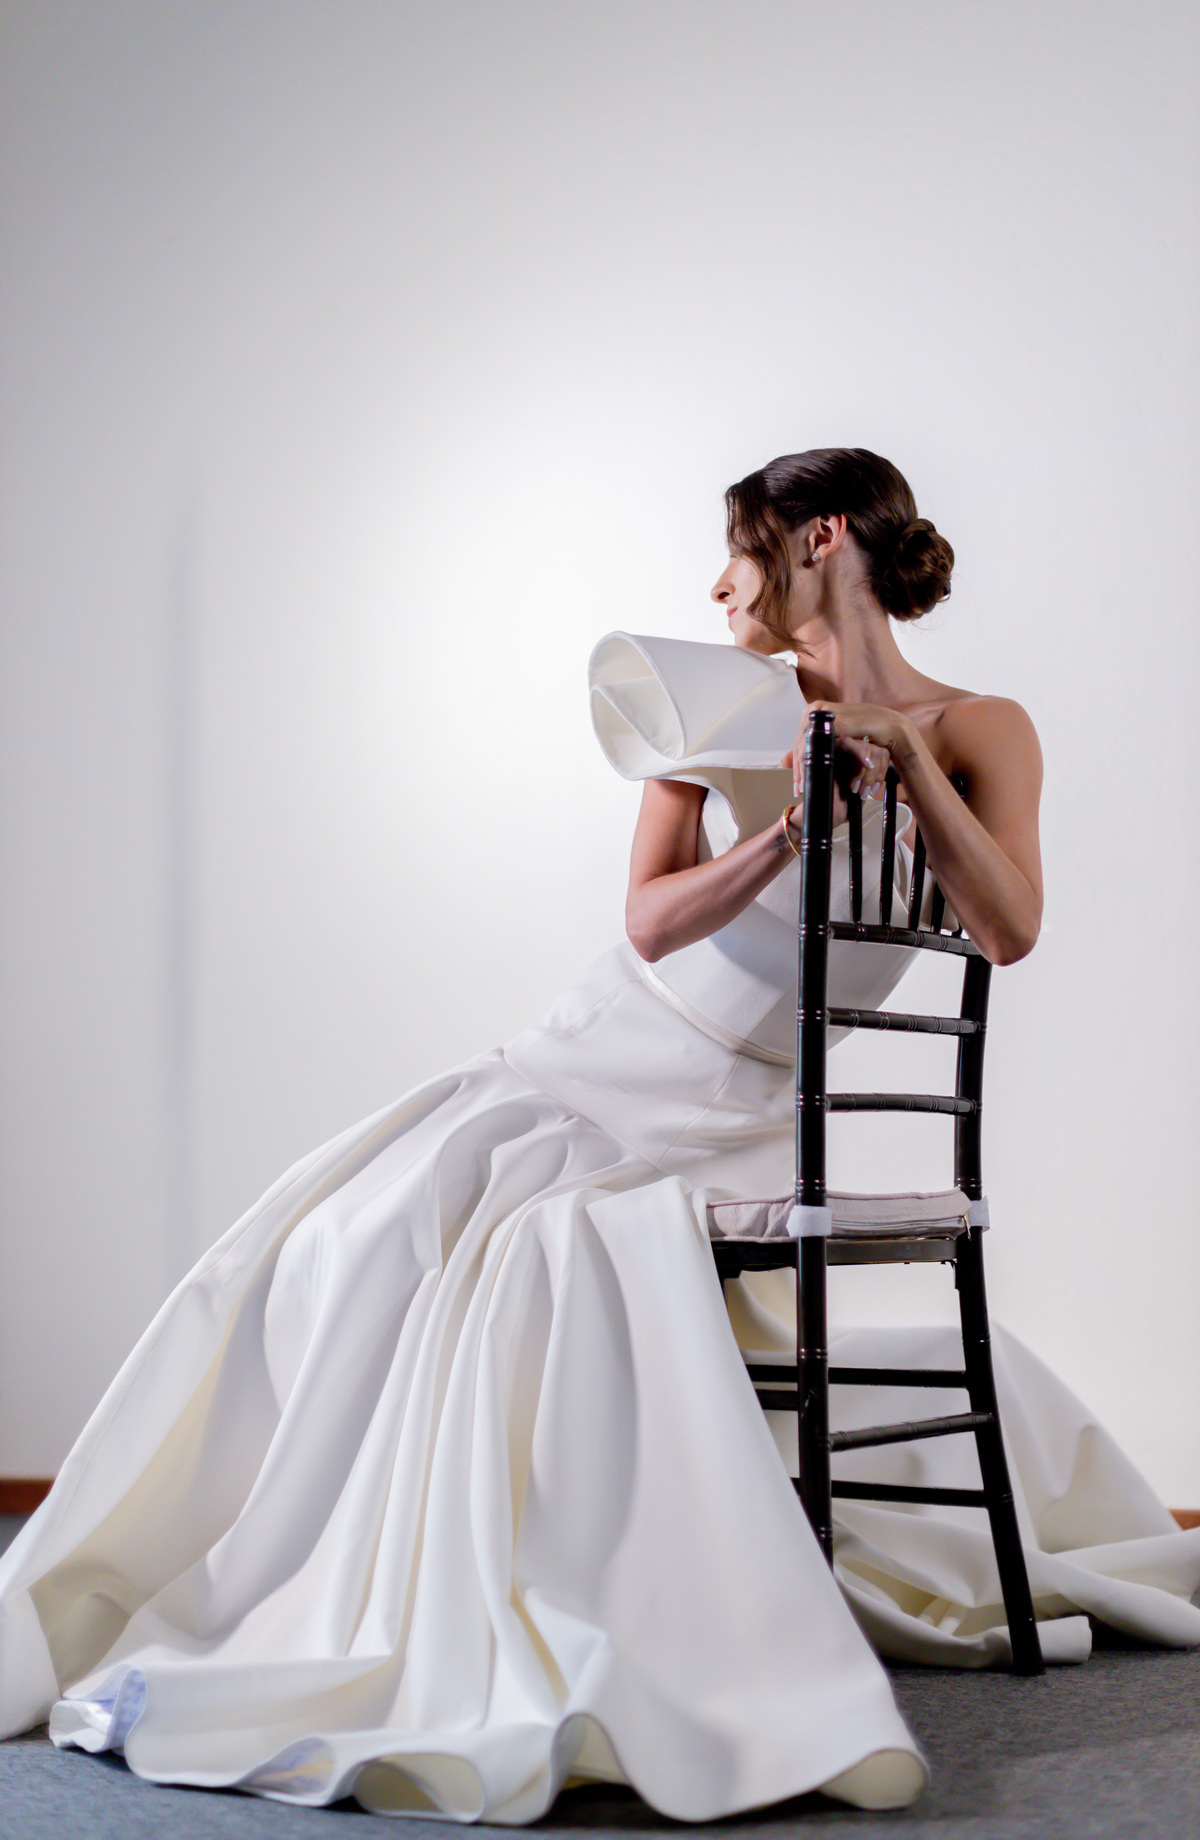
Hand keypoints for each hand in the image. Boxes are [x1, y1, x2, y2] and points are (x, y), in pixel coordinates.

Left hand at [781, 702, 912, 799]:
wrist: (889, 725)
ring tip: (805, 787)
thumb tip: (784, 761)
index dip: (796, 764)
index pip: (800, 742)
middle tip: (798, 790)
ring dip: (805, 770)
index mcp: (814, 711)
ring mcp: (824, 714)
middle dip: (798, 771)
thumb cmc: (865, 730)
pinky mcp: (836, 722)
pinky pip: (819, 747)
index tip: (797, 784)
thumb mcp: (835, 740)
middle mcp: (816, 709)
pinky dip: (816, 764)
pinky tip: (816, 776)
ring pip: (806, 747)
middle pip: (800, 746)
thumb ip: (813, 748)